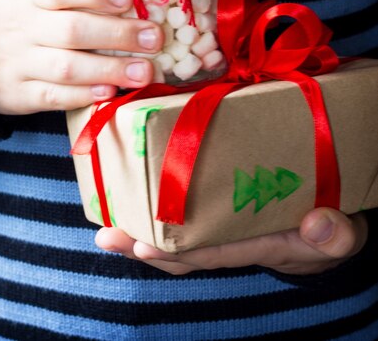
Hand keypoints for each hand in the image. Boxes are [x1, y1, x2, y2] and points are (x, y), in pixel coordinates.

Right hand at [0, 0, 162, 114]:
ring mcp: (20, 63)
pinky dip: (84, 95)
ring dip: (111, 70)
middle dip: (118, 35)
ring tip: (145, 72)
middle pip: (73, 30)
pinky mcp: (19, 94)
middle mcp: (24, 28)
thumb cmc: (22, 17)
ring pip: (67, 67)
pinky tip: (110, 93)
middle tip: (153, 39)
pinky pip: (54, 97)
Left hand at [95, 208, 367, 274]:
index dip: (175, 252)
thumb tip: (319, 223)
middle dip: (142, 244)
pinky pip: (188, 214)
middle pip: (181, 249)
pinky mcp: (223, 206)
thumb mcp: (343, 234)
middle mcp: (232, 239)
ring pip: (178, 233)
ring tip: (107, 223)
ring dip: (142, 229)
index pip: (209, 253)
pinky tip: (136, 197)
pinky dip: (161, 210)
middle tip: (106, 236)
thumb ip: (336, 234)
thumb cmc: (334, 230)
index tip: (142, 247)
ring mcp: (224, 225)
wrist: (332, 223)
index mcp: (255, 244)